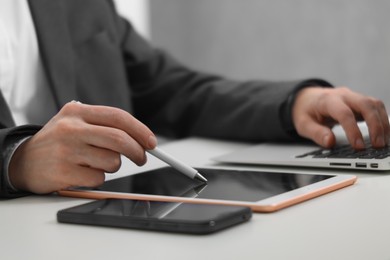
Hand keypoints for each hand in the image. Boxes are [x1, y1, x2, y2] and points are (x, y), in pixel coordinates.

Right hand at [8, 102, 156, 193]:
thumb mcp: (74, 121)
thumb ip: (103, 124)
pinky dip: (97, 178)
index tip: (151, 142)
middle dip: (137, 151)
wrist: (23, 160)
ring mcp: (67, 151)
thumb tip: (141, 137)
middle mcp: (71, 128)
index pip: (118, 117)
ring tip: (95, 163)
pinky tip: (82, 172)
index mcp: (77, 112)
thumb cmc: (57, 141)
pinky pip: (99, 178)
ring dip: (112, 166)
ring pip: (112, 162)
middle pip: (119, 139)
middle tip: (141, 158)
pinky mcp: (64, 172)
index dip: (140, 130)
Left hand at [292, 87, 389, 148]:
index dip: (353, 130)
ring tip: (382, 142)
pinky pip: (376, 107)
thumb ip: (316, 133)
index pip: (344, 113)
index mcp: (327, 100)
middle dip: (375, 125)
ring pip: (374, 104)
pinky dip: (382, 120)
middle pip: (366, 105)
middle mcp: (343, 95)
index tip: (358, 147)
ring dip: (382, 123)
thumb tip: (330, 142)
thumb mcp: (303, 124)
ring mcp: (353, 96)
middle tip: (378, 145)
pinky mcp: (360, 101)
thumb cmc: (306, 111)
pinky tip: (383, 134)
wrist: (306, 98)